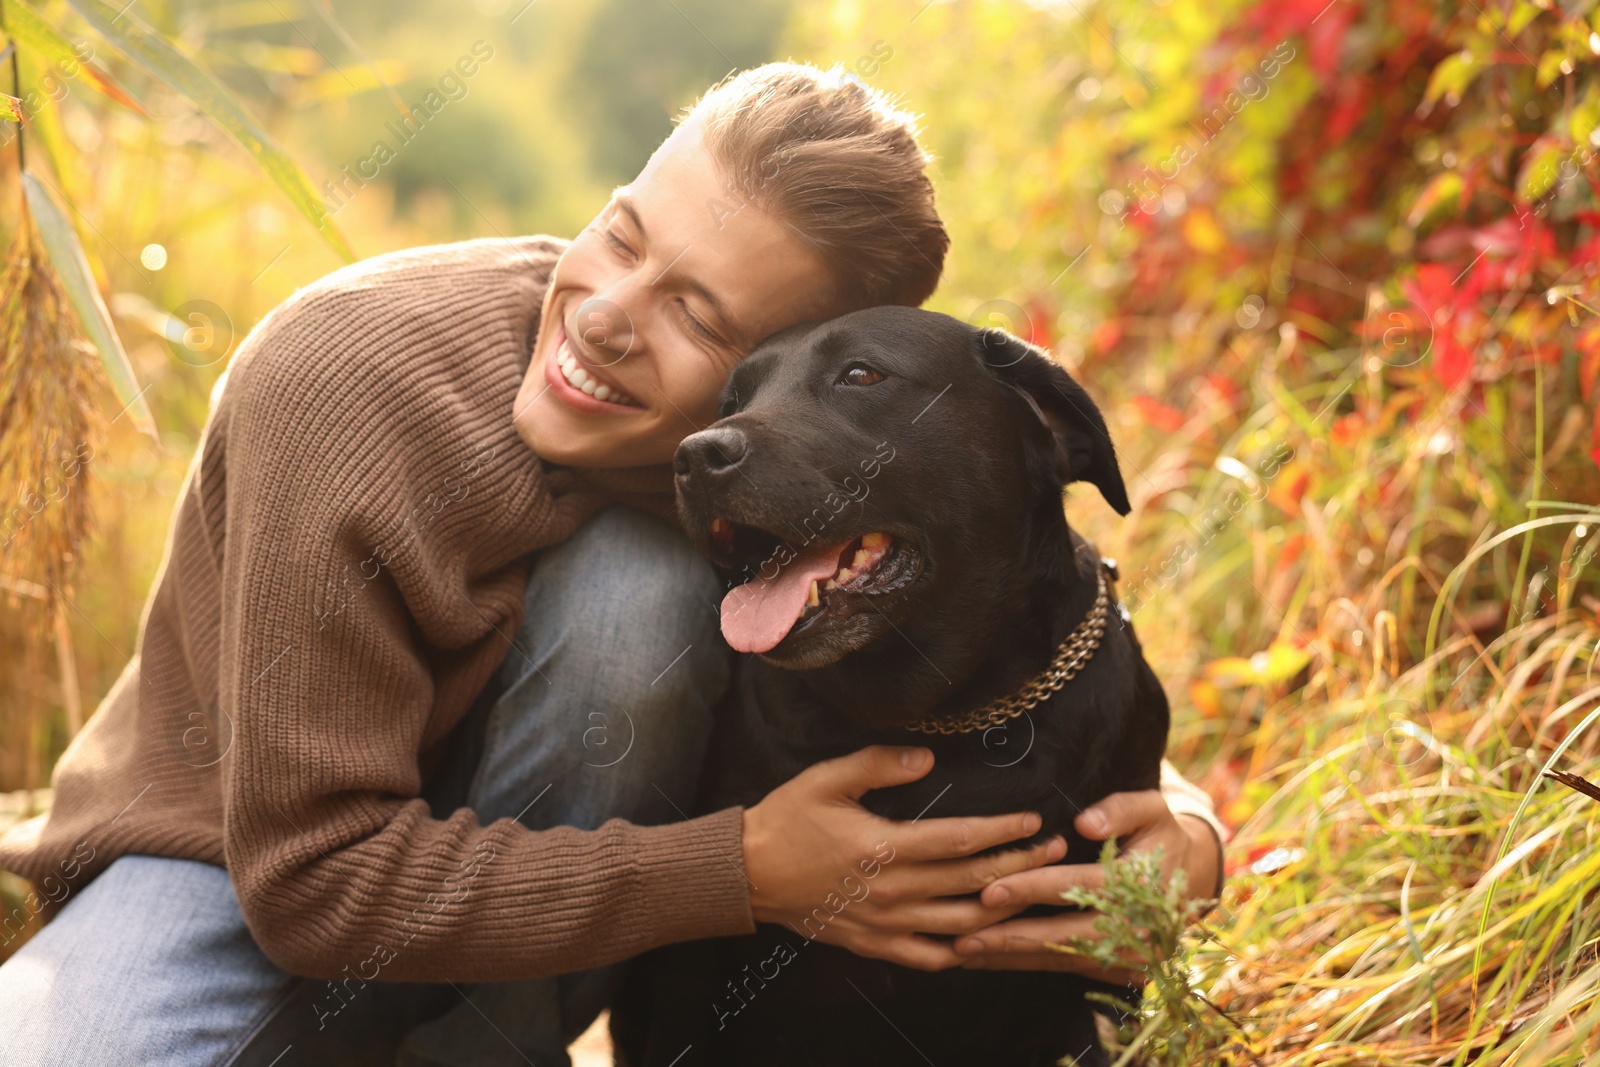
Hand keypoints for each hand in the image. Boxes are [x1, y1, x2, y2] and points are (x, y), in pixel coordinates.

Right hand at [742, 745, 1066, 971]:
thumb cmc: (788, 820)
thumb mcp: (827, 779)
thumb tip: (927, 757)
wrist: (749, 874)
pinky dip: (964, 952)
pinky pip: (931, 957)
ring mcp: (887, 923)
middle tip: (1057, 850)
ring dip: (1005, 908)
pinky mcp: (876, 945)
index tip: (1034, 819)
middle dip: (1021, 865)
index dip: (1003, 829)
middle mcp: (894, 890)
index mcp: (885, 846)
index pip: (962, 839)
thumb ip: (879, 764)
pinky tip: (987, 940)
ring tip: (1035, 892)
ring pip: (963, 924)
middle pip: (974, 880)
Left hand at [951, 790, 1221, 979]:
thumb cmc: (1157, 835)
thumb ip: (1120, 810)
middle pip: (1065, 936)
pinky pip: (1067, 969)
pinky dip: (1027, 964)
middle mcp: (1136, 929)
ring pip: (1062, 959)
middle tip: (964, 937)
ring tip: (963, 952)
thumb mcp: (1150, 809)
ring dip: (1011, 958)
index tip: (990, 890)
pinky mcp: (1120, 971)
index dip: (1033, 889)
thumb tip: (1085, 822)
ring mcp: (1130, 957)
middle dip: (1011, 936)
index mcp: (1140, 885)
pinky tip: (989, 961)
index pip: (1078, 888)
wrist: (1192, 879)